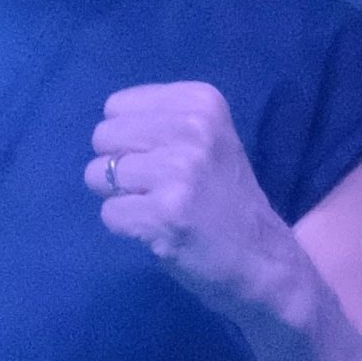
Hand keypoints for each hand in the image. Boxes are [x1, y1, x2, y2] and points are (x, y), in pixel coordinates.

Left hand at [84, 80, 293, 317]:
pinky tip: (159, 229)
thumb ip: (159, 123)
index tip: (161, 159)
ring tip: (159, 207)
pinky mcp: (166, 212)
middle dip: (117, 166)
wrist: (262, 258)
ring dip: (121, 197)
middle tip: (156, 187)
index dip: (127, 139)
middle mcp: (193, 127)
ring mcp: (180, 170)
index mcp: (201, 102)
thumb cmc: (224, 198)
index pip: (117, 106)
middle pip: (104, 136)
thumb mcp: (206, 139)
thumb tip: (103, 129)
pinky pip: (109, 212)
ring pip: (99, 174)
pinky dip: (126, 227)